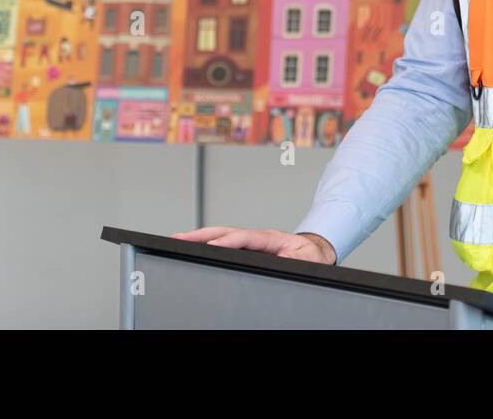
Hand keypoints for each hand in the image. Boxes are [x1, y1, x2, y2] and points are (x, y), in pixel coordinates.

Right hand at [170, 227, 336, 264]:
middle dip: (201, 235)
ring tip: (177, 239)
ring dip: (199, 237)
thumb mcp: (306, 260)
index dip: (226, 241)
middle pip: (224, 232)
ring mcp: (250, 241)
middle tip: (178, 237)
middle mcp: (256, 237)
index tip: (209, 246)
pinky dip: (206, 243)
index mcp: (269, 238)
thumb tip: (282, 259)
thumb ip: (293, 260)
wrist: (315, 253)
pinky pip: (223, 243)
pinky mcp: (246, 248)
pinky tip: (194, 246)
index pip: (243, 238)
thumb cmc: (310, 257)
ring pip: (220, 236)